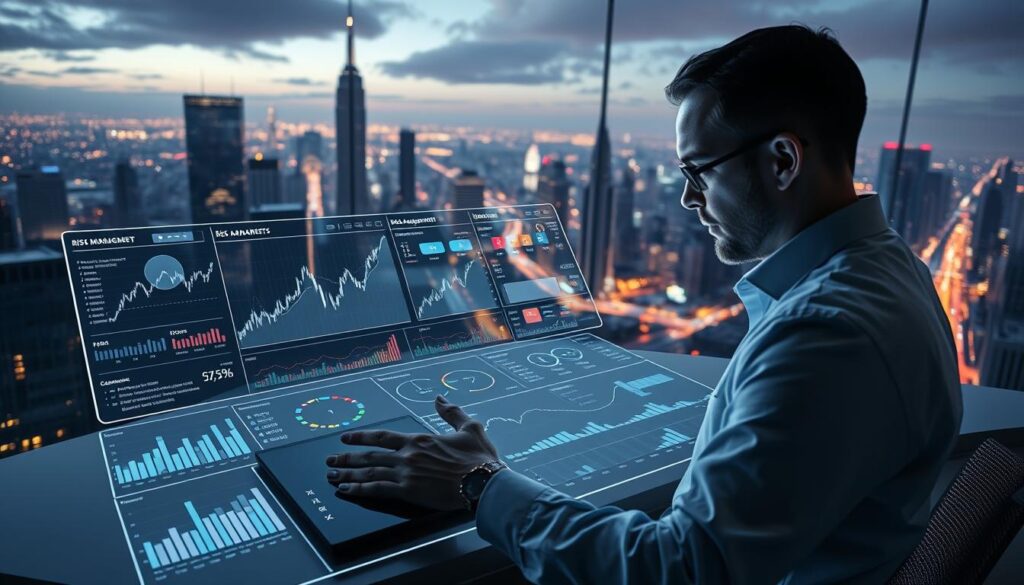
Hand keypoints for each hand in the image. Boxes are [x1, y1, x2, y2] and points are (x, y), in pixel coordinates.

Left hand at [325, 395, 499, 512]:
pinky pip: (378, 489)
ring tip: (332, 475)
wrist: (484, 482)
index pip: (383, 437)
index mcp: (419, 439)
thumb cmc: (479, 458)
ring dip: (348, 473)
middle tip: (330, 460)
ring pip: (369, 471)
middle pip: (370, 455)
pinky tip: (347, 490)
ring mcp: (406, 473)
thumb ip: (451, 412)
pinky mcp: (409, 491)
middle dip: (348, 457)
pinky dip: (360, 489)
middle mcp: (408, 455)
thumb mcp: (470, 427)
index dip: (362, 437)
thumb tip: (439, 398)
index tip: (346, 437)